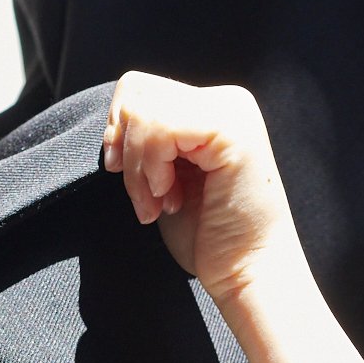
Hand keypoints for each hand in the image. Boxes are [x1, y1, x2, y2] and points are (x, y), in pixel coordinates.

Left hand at [102, 73, 308, 320]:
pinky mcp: (230, 129)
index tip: (128, 177)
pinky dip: (151, 169)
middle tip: (149, 196)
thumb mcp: (165, 176)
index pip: (140, 89)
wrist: (247, 273)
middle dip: (127, 150)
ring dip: (139, 168)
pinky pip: (159, 128)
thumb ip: (147, 140)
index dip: (120, 133)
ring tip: (162, 203)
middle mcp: (226, 101)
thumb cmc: (208, 236)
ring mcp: (231, 111)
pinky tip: (171, 198)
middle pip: (137, 92)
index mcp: (213, 108)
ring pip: (144, 112)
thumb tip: (116, 116)